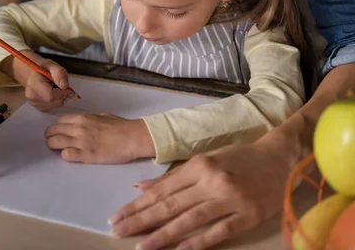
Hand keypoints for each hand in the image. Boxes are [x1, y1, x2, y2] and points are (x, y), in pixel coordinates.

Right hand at [9, 51, 75, 110]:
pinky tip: (52, 93)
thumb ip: (59, 73)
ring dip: (60, 98)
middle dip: (62, 95)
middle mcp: (32, 96)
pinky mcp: (38, 108)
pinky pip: (53, 107)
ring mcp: (34, 103)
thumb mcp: (52, 65)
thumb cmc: (43, 69)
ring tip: (55, 88)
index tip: (70, 89)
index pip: (50, 95)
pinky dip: (56, 101)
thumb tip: (64, 86)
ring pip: (55, 105)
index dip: (63, 93)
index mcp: (33, 84)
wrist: (32, 74)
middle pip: (54, 101)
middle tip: (61, 86)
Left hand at [44, 113, 154, 163]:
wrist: (132, 137)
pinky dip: (65, 156)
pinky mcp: (86, 155)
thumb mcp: (101, 117)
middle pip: (52, 131)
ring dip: (53, 146)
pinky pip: (66, 155)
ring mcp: (80, 142)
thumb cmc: (120, 126)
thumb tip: (82, 123)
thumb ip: (89, 120)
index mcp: (82, 118)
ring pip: (54, 143)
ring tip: (56, 149)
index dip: (56, 127)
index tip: (57, 132)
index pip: (59, 121)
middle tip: (52, 141)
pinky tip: (70, 156)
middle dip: (50, 136)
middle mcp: (78, 128)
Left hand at [109, 138, 291, 249]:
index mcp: (198, 166)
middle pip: (171, 205)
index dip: (137, 205)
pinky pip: (220, 232)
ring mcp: (230, 199)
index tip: (117, 216)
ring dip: (164, 235)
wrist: (280, 158)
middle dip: (141, 220)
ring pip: (190, 220)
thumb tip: (140, 188)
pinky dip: (200, 242)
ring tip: (142, 246)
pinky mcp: (248, 215)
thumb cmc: (238, 158)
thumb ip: (172, 177)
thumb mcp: (203, 160)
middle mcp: (211, 181)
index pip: (161, 190)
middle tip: (118, 232)